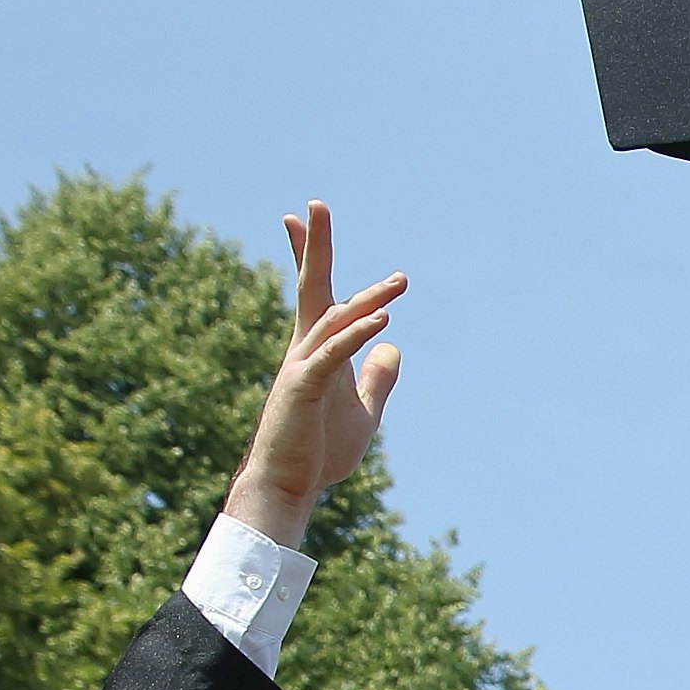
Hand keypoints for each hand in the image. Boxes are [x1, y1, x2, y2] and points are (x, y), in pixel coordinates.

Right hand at [223, 201, 404, 546]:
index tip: (305, 219)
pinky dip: (357, 336)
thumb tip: (393, 347)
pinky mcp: (302, 389)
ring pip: (332, 320)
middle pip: (311, 289)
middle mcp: (304, 350)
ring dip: (367, 300)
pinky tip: (382, 321)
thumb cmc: (318, 450)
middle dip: (315, 247)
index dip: (310, 258)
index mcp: (317, 352)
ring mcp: (300, 367)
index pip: (318, 297)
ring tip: (400, 282)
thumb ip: (376, 378)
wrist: (288, 485)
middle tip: (317, 204)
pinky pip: (333, 355)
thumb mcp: (362, 410)